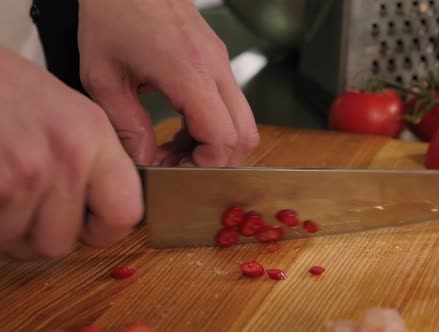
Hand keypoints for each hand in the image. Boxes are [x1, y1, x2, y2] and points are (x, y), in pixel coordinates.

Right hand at [0, 48, 142, 258]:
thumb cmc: (10, 90)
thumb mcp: (72, 113)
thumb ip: (96, 164)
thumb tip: (108, 212)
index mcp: (95, 138)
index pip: (124, 215)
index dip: (103, 231)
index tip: (87, 225)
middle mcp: (67, 158)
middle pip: (60, 244)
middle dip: (39, 233)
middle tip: (28, 204)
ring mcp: (25, 174)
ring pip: (20, 244)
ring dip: (8, 229)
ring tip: (4, 187)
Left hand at [77, 0, 259, 166]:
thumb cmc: (114, 14)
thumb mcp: (104, 76)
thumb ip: (125, 125)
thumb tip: (145, 161)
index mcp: (189, 73)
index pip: (224, 136)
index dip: (207, 164)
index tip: (179, 169)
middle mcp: (216, 69)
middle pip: (246, 135)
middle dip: (218, 161)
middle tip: (181, 166)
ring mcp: (222, 64)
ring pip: (243, 123)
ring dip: (216, 145)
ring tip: (176, 149)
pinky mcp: (218, 63)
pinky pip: (231, 107)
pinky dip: (213, 127)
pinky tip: (181, 128)